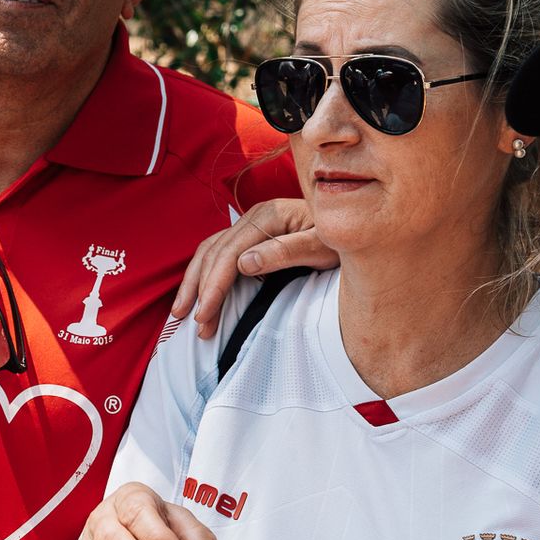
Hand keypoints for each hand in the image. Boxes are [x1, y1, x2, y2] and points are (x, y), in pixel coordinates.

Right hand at [169, 198, 333, 338]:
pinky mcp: (253, 234)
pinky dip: (205, 273)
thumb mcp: (322, 246)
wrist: (358, 225)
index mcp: (268, 216)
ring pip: (210, 251)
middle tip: (190, 322)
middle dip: (198, 289)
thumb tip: (243, 264)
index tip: (204, 315)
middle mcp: (254, 216)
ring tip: (181, 312)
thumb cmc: (345, 238)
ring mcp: (252, 224)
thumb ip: (286, 252)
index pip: (229, 254)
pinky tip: (199, 292)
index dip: (213, 286)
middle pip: (213, 253)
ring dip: (194, 282)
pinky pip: (219, 252)